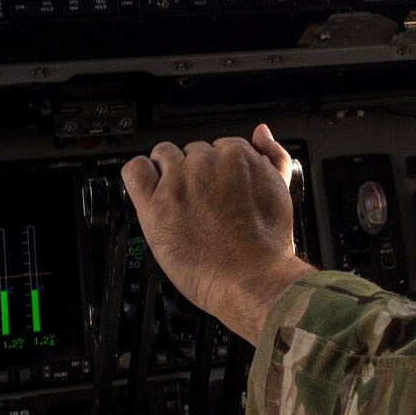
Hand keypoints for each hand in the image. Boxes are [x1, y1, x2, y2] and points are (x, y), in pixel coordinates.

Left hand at [121, 124, 312, 345]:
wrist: (252, 280)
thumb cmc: (266, 245)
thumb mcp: (280, 191)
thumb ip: (273, 156)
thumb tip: (261, 134)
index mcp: (236, 156)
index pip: (218, 146)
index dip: (217, 170)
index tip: (217, 188)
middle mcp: (205, 165)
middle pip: (190, 152)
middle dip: (195, 173)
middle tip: (203, 202)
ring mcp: (178, 184)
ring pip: (163, 157)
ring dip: (168, 174)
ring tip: (181, 202)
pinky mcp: (155, 206)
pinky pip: (135, 171)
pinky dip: (140, 175)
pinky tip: (151, 191)